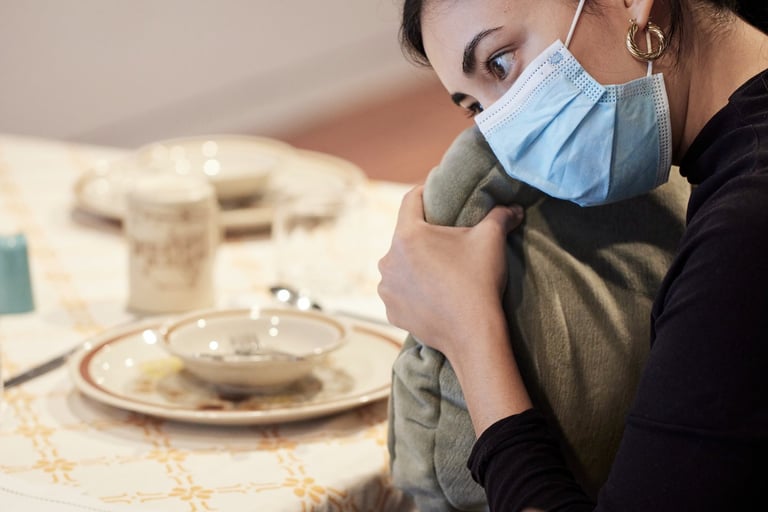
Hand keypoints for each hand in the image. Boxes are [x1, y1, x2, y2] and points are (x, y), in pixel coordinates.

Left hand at [377, 185, 523, 359]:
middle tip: (446, 241)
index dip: (425, 192)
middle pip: (405, 236)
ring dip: (415, 265)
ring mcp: (387, 289)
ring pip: (400, 266)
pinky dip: (412, 291)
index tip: (436, 194)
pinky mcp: (391, 311)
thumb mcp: (491, 240)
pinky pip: (400, 292)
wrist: (472, 335)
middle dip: (424, 235)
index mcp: (407, 236)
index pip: (411, 200)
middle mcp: (388, 260)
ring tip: (439, 270)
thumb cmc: (479, 282)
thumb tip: (514, 208)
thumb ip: (500, 216)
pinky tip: (432, 294)